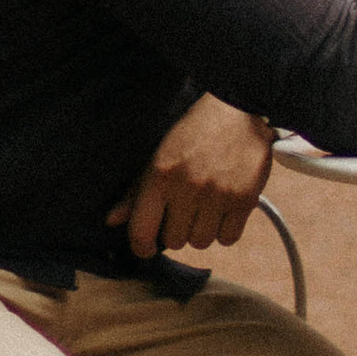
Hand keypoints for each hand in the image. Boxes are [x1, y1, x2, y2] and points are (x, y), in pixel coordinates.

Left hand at [124, 93, 275, 260]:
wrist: (238, 108)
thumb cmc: (194, 133)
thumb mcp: (159, 155)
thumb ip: (137, 191)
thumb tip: (112, 221)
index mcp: (161, 176)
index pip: (142, 231)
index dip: (141, 246)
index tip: (146, 247)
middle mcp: (188, 188)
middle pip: (174, 241)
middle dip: (176, 231)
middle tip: (183, 212)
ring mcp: (218, 195)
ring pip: (201, 242)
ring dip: (201, 231)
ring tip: (205, 209)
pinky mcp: (245, 199)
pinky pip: (228, 238)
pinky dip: (225, 230)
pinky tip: (224, 210)